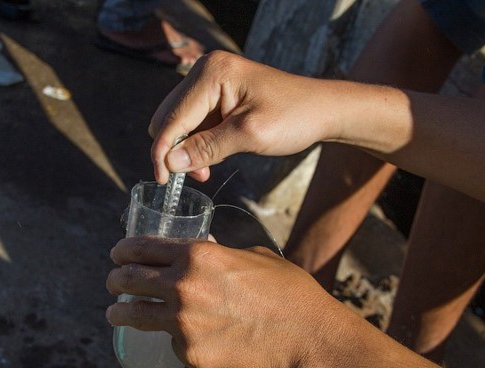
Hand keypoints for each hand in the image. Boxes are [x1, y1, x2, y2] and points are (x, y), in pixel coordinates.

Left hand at [105, 236, 338, 367]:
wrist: (306, 339)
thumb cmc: (288, 293)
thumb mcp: (252, 257)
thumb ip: (219, 252)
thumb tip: (202, 247)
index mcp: (197, 255)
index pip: (140, 247)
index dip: (122, 250)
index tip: (117, 255)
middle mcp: (182, 287)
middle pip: (127, 280)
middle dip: (115, 280)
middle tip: (114, 283)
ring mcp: (183, 323)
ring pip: (134, 316)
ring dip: (119, 313)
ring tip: (116, 314)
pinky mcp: (190, 354)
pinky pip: (172, 342)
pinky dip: (175, 338)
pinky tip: (189, 338)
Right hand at [149, 51, 333, 183]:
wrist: (322, 110)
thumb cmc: (294, 117)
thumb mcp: (249, 136)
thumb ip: (207, 148)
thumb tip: (171, 163)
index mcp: (213, 73)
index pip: (173, 117)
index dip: (163, 151)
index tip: (162, 181)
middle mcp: (206, 71)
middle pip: (169, 118)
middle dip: (177, 150)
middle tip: (200, 175)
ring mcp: (211, 81)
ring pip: (180, 123)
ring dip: (188, 149)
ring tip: (210, 168)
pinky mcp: (217, 94)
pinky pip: (195, 122)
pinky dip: (199, 142)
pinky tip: (216, 155)